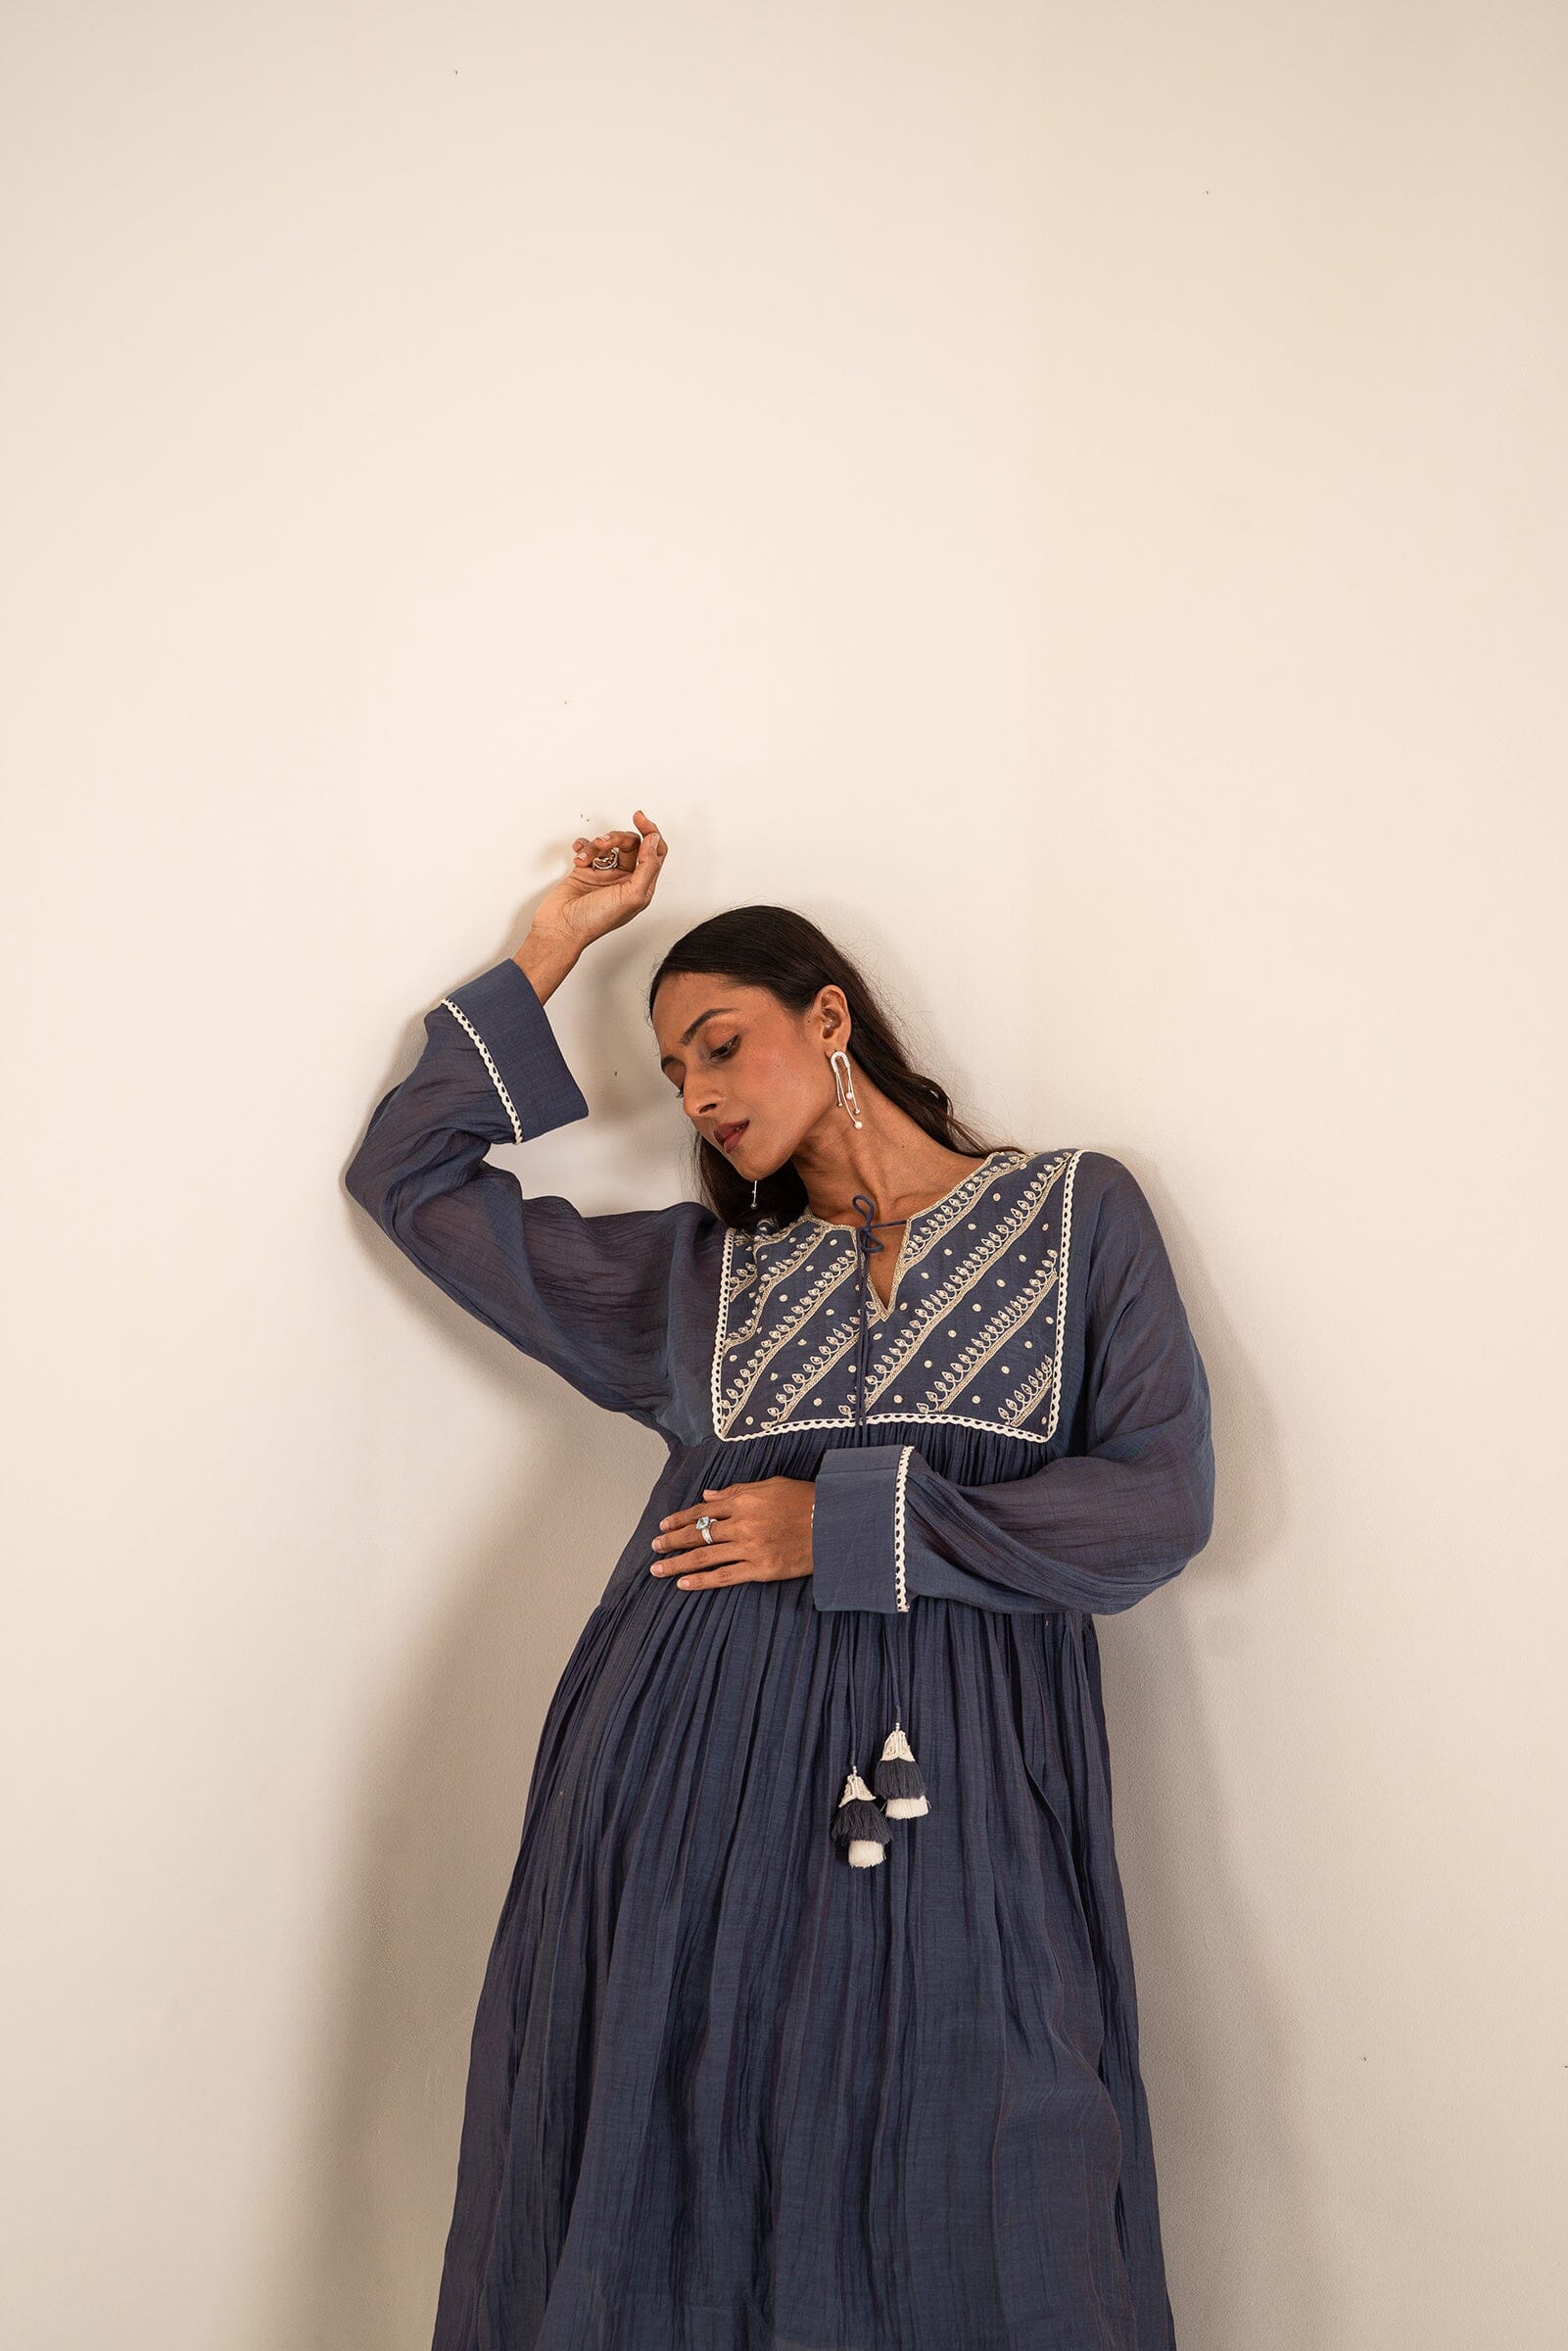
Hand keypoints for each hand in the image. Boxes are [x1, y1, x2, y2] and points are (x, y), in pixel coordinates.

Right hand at [532, 809, 667, 952]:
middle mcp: (625, 879)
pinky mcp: (586, 871)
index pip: (655, 852)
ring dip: (596, 845)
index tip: (639, 818)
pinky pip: (589, 848)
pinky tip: (579, 854)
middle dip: (617, 838)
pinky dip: (583, 846)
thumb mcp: (632, 895)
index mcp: (641, 886)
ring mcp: (605, 874)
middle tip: (604, 843)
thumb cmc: (594, 921)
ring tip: (586, 856)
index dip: (651, 832)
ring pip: (608, 845)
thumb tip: (654, 840)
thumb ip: (647, 866)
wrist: (561, 928)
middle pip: (631, 844)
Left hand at [649, 1477, 815, 1590]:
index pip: (703, 1511)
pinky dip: (702, 1581)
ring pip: (705, 1556)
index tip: (664, 1526)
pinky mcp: (761, 1569)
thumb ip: (737, 1491)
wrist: (835, 1523)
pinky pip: (725, 1576)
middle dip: (672, 1541)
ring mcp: (750, 1547)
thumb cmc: (806, 1501)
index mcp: (744, 1500)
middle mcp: (742, 1523)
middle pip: (698, 1534)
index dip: (680, 1519)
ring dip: (678, 1563)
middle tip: (654, 1547)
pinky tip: (683, 1584)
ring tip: (658, 1569)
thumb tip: (709, 1496)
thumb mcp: (771, 1485)